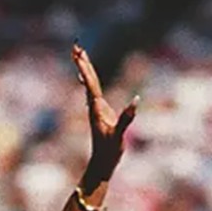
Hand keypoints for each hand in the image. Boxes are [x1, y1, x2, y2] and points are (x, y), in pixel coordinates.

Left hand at [72, 44, 137, 184]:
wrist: (101, 164)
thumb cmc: (110, 151)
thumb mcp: (119, 135)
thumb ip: (126, 119)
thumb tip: (136, 101)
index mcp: (97, 108)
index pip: (91, 83)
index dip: (85, 67)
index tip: (79, 53)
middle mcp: (94, 106)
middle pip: (87, 80)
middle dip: (82, 63)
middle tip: (75, 46)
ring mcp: (96, 109)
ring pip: (89, 84)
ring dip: (84, 69)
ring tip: (79, 55)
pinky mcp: (99, 113)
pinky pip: (92, 92)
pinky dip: (88, 82)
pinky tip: (83, 78)